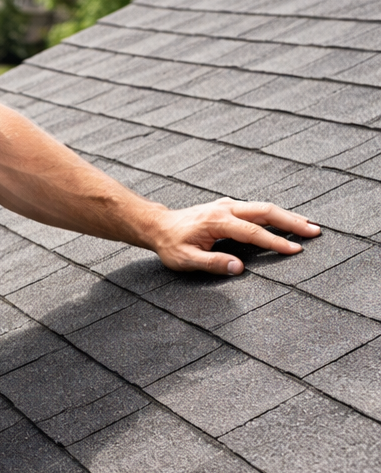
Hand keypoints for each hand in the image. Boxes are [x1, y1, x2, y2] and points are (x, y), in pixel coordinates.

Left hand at [146, 200, 320, 275]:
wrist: (158, 226)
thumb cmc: (171, 245)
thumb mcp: (186, 260)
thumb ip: (213, 263)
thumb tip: (239, 268)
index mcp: (218, 222)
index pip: (253, 233)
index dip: (276, 243)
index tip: (295, 250)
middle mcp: (226, 209)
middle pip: (266, 211)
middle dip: (292, 221)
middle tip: (315, 231)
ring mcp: (228, 205)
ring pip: (263, 208)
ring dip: (287, 216)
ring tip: (308, 226)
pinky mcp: (228, 207)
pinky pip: (256, 209)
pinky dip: (275, 214)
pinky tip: (286, 221)